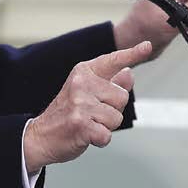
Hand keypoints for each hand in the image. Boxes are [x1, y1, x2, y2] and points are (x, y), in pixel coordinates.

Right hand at [23, 42, 153, 172]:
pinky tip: (85, 136)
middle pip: (122, 96)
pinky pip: (107, 135)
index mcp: (83, 72)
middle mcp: (81, 83)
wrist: (39, 137)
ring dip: (106, 127)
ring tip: (87, 124)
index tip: (147, 46)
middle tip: (91, 114)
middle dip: (112, 110)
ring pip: (116, 118)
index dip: (132, 54)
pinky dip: (100, 140)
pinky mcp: (80, 124)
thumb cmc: (66, 114)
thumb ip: (110, 82)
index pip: (112, 61)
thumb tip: (130, 72)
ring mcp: (80, 103)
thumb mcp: (86, 93)